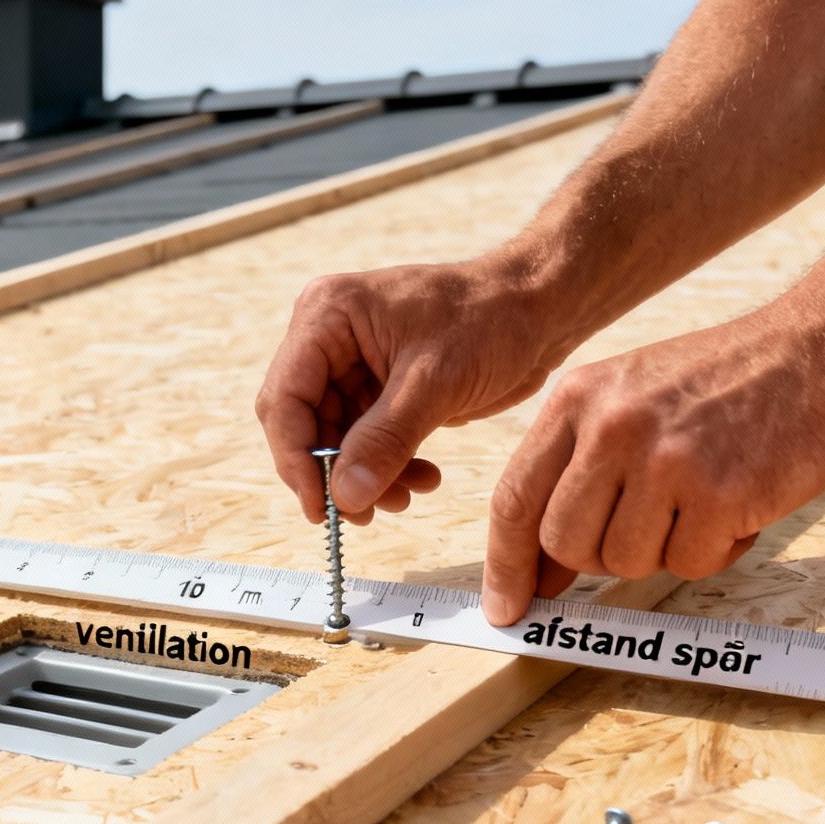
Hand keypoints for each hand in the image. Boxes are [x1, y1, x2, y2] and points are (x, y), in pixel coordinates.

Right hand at [255, 257, 572, 523]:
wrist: (540, 309)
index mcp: (327, 316)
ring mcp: (353, 364)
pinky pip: (366, 441)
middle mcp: (329, 338)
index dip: (296, 459)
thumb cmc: (491, 319)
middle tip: (364, 514)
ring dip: (365, 477)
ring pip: (335, 440)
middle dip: (334, 472)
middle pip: (303, 423)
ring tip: (406, 496)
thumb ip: (384, 440)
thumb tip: (345, 497)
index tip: (320, 508)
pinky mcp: (380, 388)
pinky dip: (388, 467)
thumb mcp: (434, 382)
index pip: (285, 398)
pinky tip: (423, 478)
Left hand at [482, 311, 824, 624]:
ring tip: (700, 502)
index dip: (505, 565)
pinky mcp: (719, 494)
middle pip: (566, 544)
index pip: (515, 499)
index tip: (506, 608)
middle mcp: (612, 428)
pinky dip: (714, 550)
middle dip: (599, 557)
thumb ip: (577, 473)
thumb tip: (538, 571)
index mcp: (578, 399)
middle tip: (649, 528)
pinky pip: (688, 565)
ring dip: (664, 551)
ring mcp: (665, 461)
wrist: (819, 351)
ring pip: (624, 562)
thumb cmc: (723, 384)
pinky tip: (736, 508)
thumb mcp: (629, 399)